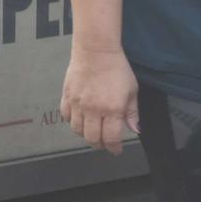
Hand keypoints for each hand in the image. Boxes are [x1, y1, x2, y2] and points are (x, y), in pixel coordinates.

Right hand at [60, 40, 140, 154]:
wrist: (96, 52)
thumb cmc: (117, 69)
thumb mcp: (132, 90)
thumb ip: (132, 112)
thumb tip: (135, 129)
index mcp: (112, 109)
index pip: (111, 137)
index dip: (114, 147)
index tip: (116, 150)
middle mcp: (93, 110)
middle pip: (92, 138)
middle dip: (99, 144)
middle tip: (104, 143)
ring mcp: (77, 104)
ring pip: (77, 129)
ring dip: (85, 134)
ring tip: (92, 131)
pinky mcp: (66, 96)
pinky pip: (65, 116)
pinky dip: (72, 121)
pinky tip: (79, 118)